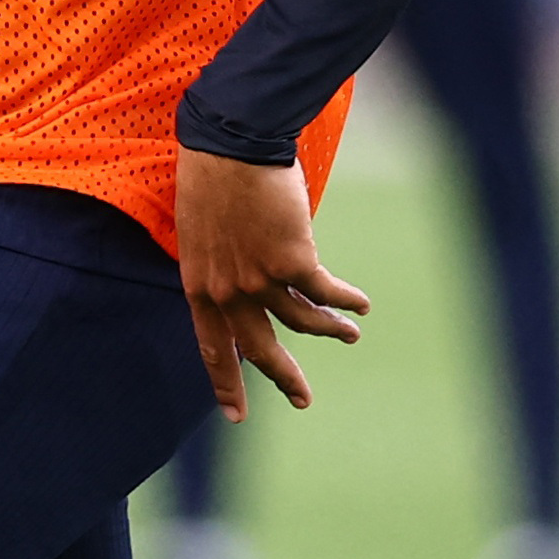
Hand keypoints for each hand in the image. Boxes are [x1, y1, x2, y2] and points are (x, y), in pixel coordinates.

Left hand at [174, 147, 370, 419]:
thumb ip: (223, 264)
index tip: (235, 415)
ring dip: (330, 329)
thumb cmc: (215, 174)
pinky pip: (326, 292)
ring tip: (350, 334)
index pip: (212, 346)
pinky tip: (361, 304)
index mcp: (198, 284)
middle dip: (284, 378)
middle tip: (303, 400)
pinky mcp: (293, 262)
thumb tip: (250, 282)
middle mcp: (226, 291)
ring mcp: (259, 280)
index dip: (226, 381)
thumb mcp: (204, 229)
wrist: (233, 143)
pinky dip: (347, 300)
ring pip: (302, 322)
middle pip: (259, 350)